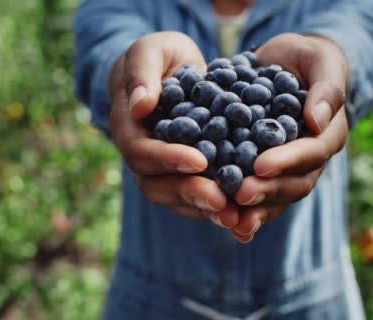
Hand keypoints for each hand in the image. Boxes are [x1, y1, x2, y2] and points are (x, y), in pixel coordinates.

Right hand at [108, 32, 238, 226]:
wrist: (172, 70)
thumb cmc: (159, 56)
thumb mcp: (150, 51)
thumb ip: (141, 73)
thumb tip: (140, 106)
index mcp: (129, 128)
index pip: (141, 152)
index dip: (167, 159)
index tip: (200, 161)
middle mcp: (142, 156)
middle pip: (156, 186)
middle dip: (189, 194)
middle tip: (220, 201)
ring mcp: (162, 170)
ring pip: (176, 199)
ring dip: (205, 210)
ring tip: (235, 217)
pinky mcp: (185, 176)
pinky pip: (197, 198)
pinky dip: (218, 207)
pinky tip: (244, 215)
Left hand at [229, 33, 349, 241]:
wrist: (285, 64)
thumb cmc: (306, 58)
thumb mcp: (320, 60)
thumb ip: (326, 87)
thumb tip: (317, 120)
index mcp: (328, 134)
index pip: (311, 153)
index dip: (287, 161)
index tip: (261, 165)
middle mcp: (310, 158)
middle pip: (294, 183)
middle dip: (267, 190)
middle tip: (240, 194)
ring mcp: (289, 169)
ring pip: (277, 197)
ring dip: (255, 210)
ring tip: (231, 220)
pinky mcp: (265, 171)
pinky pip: (259, 194)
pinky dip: (245, 212)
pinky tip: (227, 226)